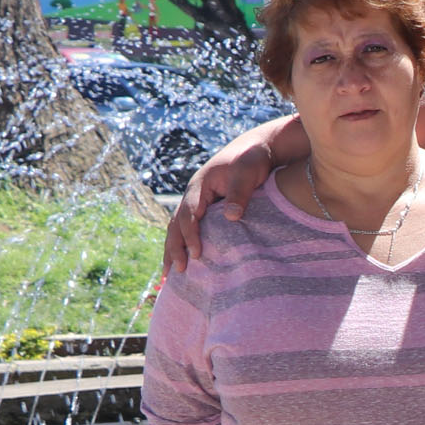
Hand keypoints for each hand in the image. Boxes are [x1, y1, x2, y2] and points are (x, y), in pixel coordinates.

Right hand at [163, 118, 298, 272]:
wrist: (255, 149)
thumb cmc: (251, 160)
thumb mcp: (247, 173)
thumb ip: (239, 194)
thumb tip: (231, 217)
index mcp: (199, 186)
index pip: (189, 214)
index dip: (190, 235)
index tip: (196, 255)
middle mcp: (194, 195)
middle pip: (176, 224)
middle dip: (175, 248)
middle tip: (177, 272)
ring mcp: (197, 203)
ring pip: (178, 229)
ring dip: (173, 250)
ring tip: (169, 276)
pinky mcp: (205, 210)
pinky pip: (189, 230)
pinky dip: (183, 246)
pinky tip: (183, 264)